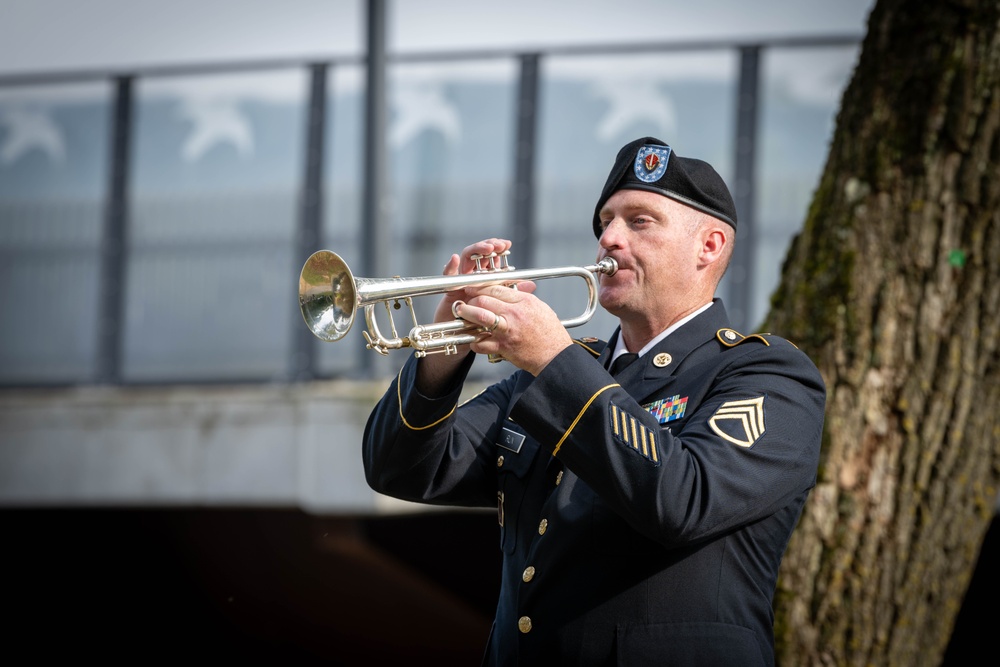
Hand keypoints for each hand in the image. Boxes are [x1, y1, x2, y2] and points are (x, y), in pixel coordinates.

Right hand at [432, 237, 512, 328]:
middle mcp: (473, 277)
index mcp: (486, 278)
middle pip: (479, 255)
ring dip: (475, 251)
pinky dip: (450, 267)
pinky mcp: (449, 290)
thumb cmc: (481, 323)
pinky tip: (455, 260)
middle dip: (488, 246)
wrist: (463, 337)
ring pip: (466, 260)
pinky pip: (447, 276)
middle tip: (498, 245)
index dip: (498, 249)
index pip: (491, 258)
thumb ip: (514, 295)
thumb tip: (531, 285)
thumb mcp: (501, 309)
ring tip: (487, 249)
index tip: (507, 245)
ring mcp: (460, 281)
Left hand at [457, 281, 573, 375]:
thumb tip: (508, 290)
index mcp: (524, 301)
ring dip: (467, 314)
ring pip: (480, 317)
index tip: (471, 288)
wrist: (555, 356)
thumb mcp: (539, 307)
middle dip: (470, 299)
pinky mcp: (503, 347)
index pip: (496, 288)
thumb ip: (522, 297)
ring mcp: (507, 331)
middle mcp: (514, 314)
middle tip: (464, 301)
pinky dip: (474, 340)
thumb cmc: (549, 332)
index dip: (479, 287)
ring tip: (461, 313)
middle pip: (484, 300)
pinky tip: (474, 339)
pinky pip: (481, 343)